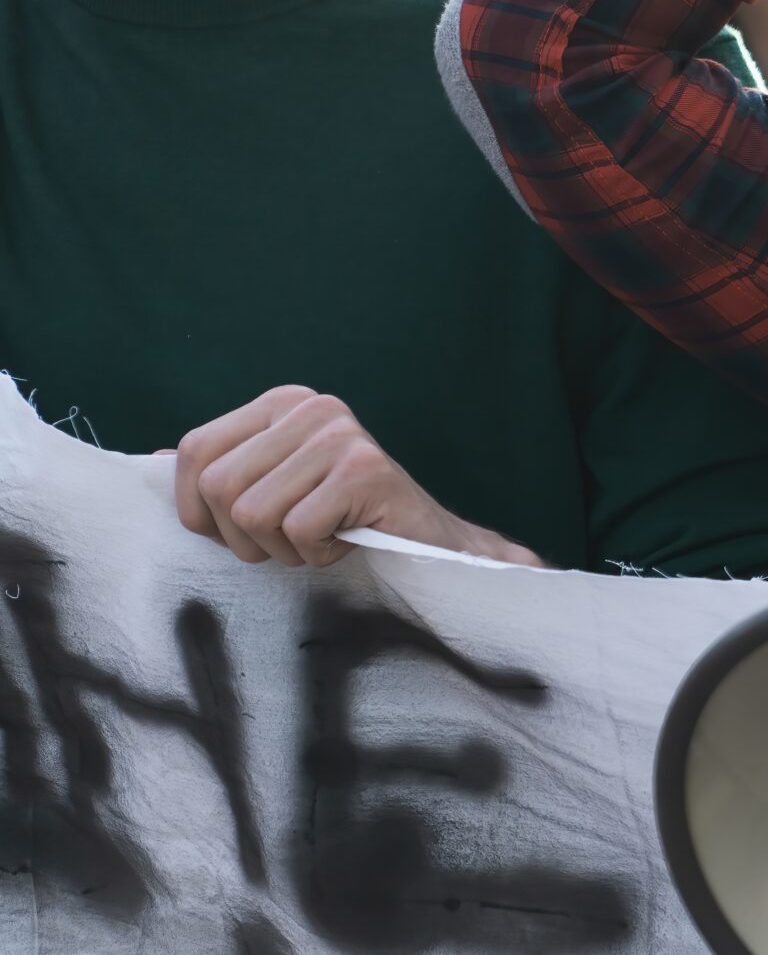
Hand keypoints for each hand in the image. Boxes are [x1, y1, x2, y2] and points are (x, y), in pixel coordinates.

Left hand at [172, 386, 541, 568]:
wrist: (427, 542)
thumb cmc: (341, 521)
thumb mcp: (273, 486)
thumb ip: (222, 469)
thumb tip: (153, 458)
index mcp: (282, 402)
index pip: (195, 452)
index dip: (200, 509)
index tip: (242, 529)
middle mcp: (312, 406)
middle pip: (219, 486)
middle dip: (245, 536)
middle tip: (291, 538)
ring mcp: (341, 434)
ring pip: (254, 513)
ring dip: (283, 548)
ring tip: (321, 536)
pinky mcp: (366, 470)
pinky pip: (298, 529)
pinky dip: (318, 552)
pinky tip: (347, 539)